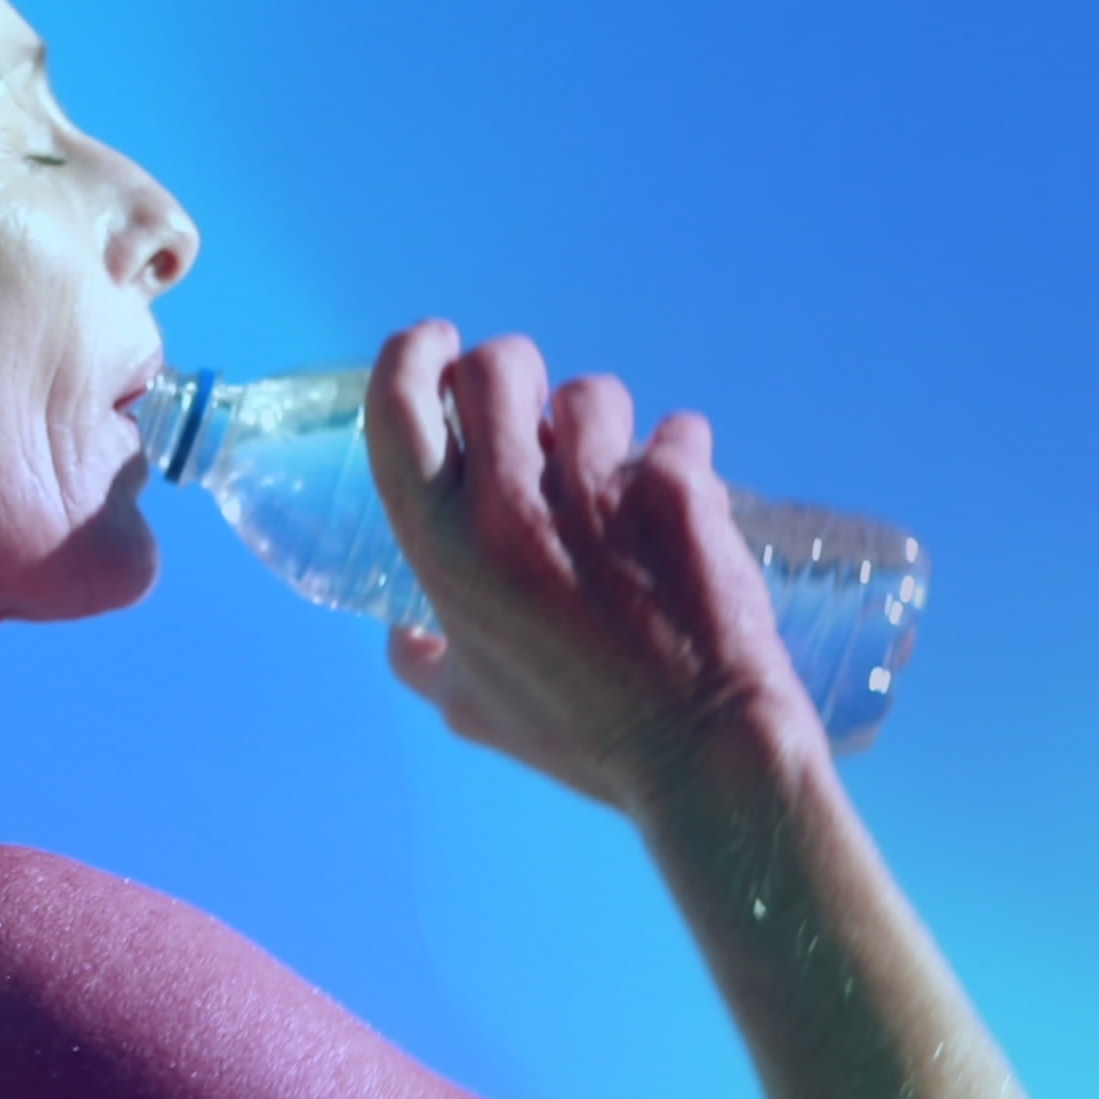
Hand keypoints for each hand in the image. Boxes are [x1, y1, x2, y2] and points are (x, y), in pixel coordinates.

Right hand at [363, 321, 825, 815]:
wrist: (701, 754)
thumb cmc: (583, 738)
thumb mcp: (475, 710)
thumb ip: (424, 666)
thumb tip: (400, 638)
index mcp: (444, 554)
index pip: (398, 409)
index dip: (410, 357)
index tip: (434, 345)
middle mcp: (510, 511)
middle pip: (493, 366)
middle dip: (514, 376)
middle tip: (535, 415)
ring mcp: (596, 493)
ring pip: (592, 394)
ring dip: (605, 429)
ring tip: (620, 488)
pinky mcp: (677, 487)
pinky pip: (677, 432)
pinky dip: (682, 463)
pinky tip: (684, 510)